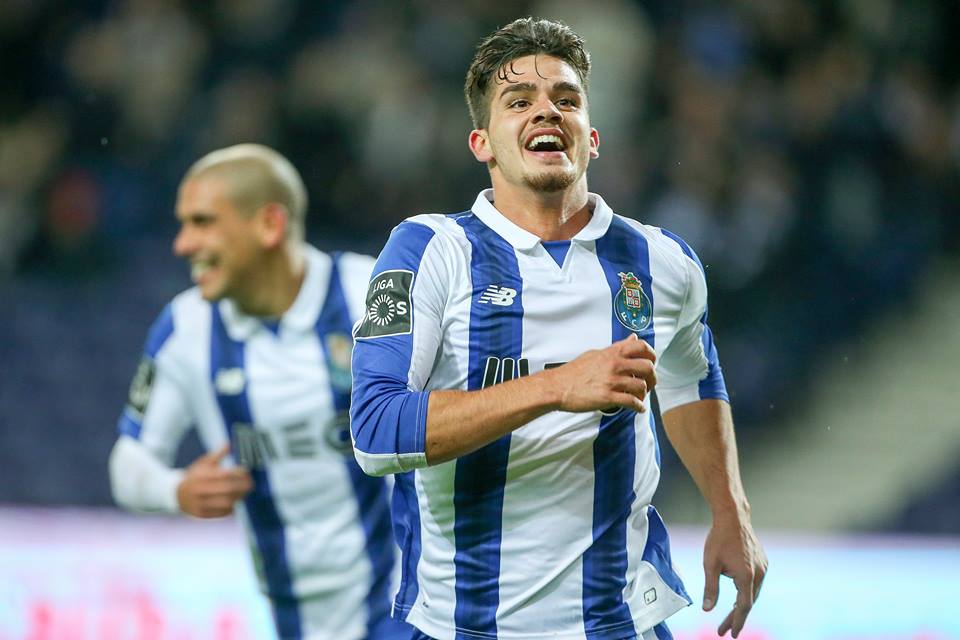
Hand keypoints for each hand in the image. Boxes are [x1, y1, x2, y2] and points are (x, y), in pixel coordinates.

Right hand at [176, 444, 252, 517]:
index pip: (224, 474)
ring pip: (226, 503)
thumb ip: (218, 454)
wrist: (176, 494)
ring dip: (239, 497)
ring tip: (244, 492)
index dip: (238, 473)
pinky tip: (235, 500)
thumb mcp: (203, 463)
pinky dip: (231, 507)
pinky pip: (222, 513)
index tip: (246, 471)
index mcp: (201, 476)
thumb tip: (230, 443)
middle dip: (242, 486)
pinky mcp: (202, 514)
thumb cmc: (195, 476)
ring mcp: (200, 503)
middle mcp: (200, 490)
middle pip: (227, 489)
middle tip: (251, 483)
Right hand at [548, 334, 656, 412]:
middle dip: (653, 378)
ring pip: (641, 386)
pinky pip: (631, 402)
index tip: (652, 362)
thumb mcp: (596, 354)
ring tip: (640, 398)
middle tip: (649, 384)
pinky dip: (639, 407)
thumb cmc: (574, 371)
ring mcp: (612, 381)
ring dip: (644, 394)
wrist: (558, 387)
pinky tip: (638, 408)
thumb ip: (616, 347)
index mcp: (612, 353)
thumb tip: (632, 338)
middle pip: (647, 367)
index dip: (652, 355)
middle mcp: (614, 365)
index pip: (641, 347)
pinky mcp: (608, 397)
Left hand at [702, 512, 767, 637]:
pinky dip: (746, 592)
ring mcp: (763, 567)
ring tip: (729, 617)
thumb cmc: (719, 538)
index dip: (737, 621)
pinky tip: (738, 596)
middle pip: (749, 602)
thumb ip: (710, 588)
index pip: (743, 606)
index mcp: (747, 576)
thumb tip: (707, 609)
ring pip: (753, 592)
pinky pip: (755, 582)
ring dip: (741, 604)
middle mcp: (759, 573)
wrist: (733, 517)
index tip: (732, 634)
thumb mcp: (710, 564)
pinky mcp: (762, 562)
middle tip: (724, 630)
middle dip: (736, 617)